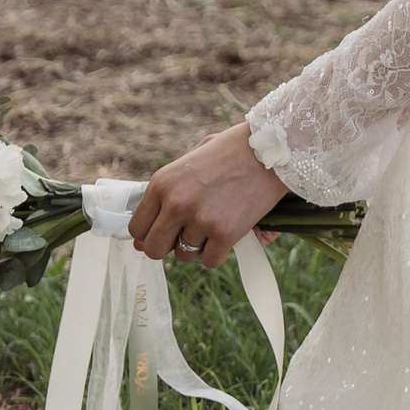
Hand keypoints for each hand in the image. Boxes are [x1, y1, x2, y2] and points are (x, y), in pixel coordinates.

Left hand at [131, 125, 284, 271]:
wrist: (272, 148)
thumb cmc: (231, 151)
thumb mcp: (189, 161)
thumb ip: (167, 193)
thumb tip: (141, 238)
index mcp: (162, 183)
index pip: (137, 228)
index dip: (148, 235)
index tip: (162, 234)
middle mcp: (176, 203)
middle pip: (154, 248)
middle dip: (167, 247)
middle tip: (185, 237)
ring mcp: (200, 220)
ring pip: (185, 255)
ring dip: (197, 247)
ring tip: (214, 226)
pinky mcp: (225, 233)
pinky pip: (210, 261)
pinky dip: (218, 253)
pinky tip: (227, 235)